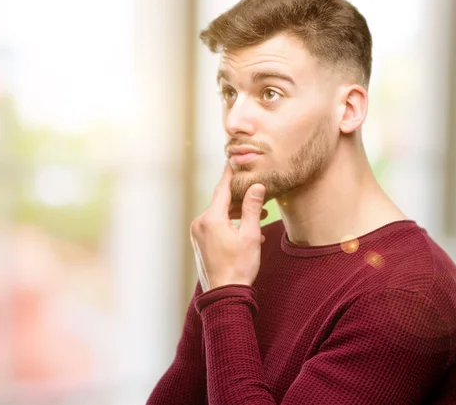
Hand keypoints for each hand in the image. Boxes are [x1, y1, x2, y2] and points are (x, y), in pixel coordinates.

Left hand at [190, 163, 266, 290]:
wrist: (224, 295)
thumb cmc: (239, 267)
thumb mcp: (250, 235)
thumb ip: (252, 208)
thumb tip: (256, 186)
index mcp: (211, 218)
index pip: (222, 189)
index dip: (230, 174)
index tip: (233, 161)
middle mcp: (199, 223)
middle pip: (221, 203)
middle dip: (240, 199)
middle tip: (258, 196)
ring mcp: (197, 233)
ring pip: (219, 216)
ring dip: (237, 215)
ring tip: (258, 218)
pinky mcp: (199, 243)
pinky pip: (215, 227)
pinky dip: (229, 226)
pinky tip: (246, 233)